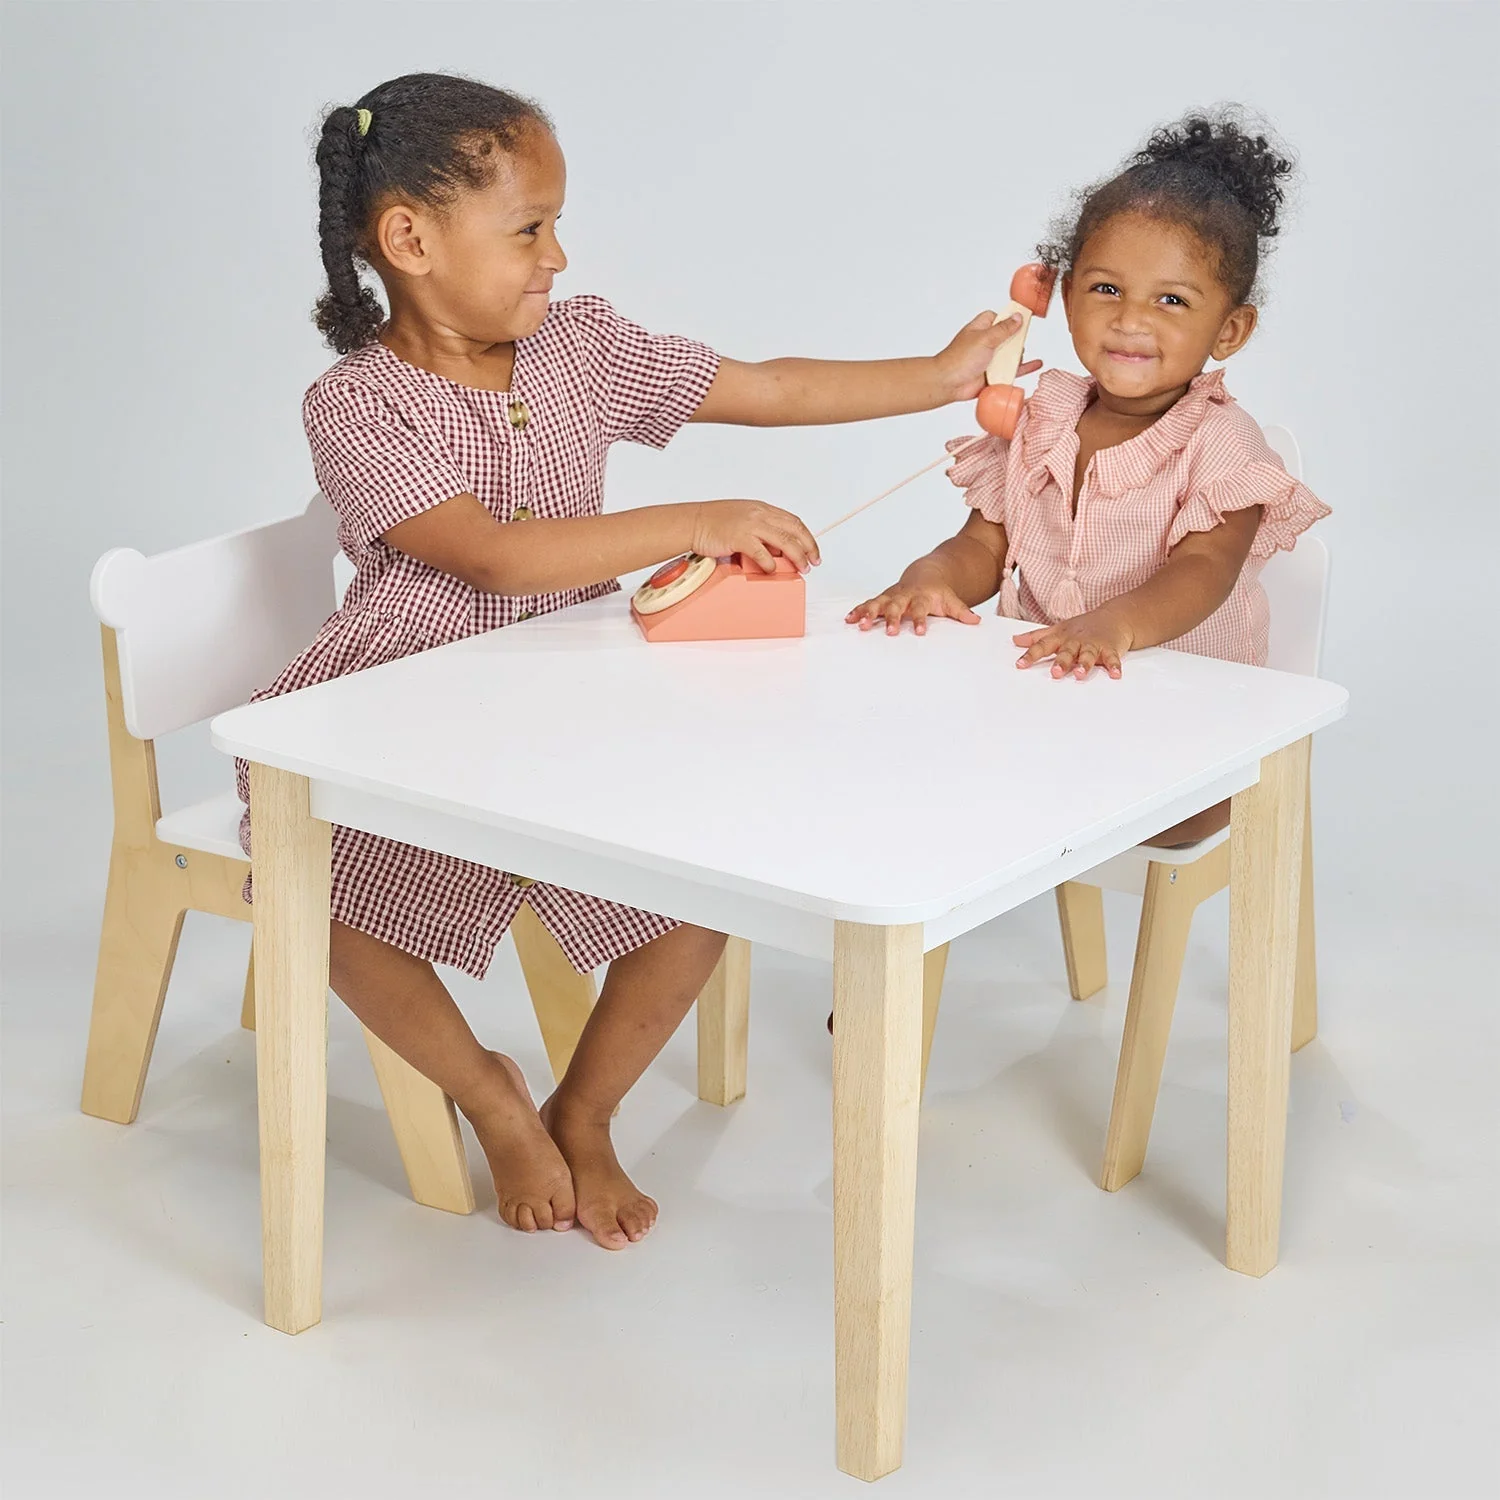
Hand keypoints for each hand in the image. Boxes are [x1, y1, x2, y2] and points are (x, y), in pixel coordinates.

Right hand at [689, 500, 819, 573]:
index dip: (807, 537)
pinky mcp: (739, 537)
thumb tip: (778, 549)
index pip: (793, 521)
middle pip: (794, 529)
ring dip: (796, 556)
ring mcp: (750, 525)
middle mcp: (759, 514)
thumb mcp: (743, 519)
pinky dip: (770, 563)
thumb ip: (761, 530)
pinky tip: (772, 570)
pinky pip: (762, 553)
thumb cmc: (713, 522)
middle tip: (813, 562)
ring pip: (784, 541)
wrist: (692, 522)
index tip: (812, 550)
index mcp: (762, 509)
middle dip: (808, 547)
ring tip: (801, 568)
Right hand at [846, 571, 981, 635]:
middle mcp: (904, 596)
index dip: (920, 620)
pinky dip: (858, 611)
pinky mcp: (881, 600)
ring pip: (878, 604)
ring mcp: (891, 597)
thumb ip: (961, 611)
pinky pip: (867, 605)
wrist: (925, 576)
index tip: (920, 632)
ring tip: (861, 626)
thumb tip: (976, 621)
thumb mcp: (951, 600)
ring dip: (869, 614)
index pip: (921, 609)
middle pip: (897, 606)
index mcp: (921, 596)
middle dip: (893, 619)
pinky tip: (849, 620)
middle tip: (891, 632)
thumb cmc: (937, 593)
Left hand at [933, 311, 1044, 401]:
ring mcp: (990, 359)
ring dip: (1018, 355)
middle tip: (1018, 341)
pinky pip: (1012, 370)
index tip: (1022, 317)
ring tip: (1017, 357)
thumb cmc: (959, 359)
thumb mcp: (985, 338)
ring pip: (1011, 354)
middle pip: (1008, 336)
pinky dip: (1024, 368)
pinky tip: (1036, 364)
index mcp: (980, 328)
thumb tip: (1018, 317)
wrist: (948, 384)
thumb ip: (1004, 328)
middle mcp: (986, 343)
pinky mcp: (994, 374)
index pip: (997, 317)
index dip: (1008, 317)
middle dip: (1016, 339)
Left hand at [1013, 609, 1134, 679]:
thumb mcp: (1058, 629)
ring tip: (1080, 674)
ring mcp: (1093, 644)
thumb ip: (1036, 637)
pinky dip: (1114, 666)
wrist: (1115, 617)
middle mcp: (1076, 641)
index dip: (1031, 655)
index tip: (1020, 665)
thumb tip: (1015, 640)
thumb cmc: (1083, 626)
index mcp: (1061, 637)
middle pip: (1067, 652)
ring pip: (1088, 655)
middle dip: (1061, 662)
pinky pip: (1112, 658)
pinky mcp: (1110, 649)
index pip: (1043, 645)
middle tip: (1055, 673)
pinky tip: (1115, 674)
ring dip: (1084, 665)